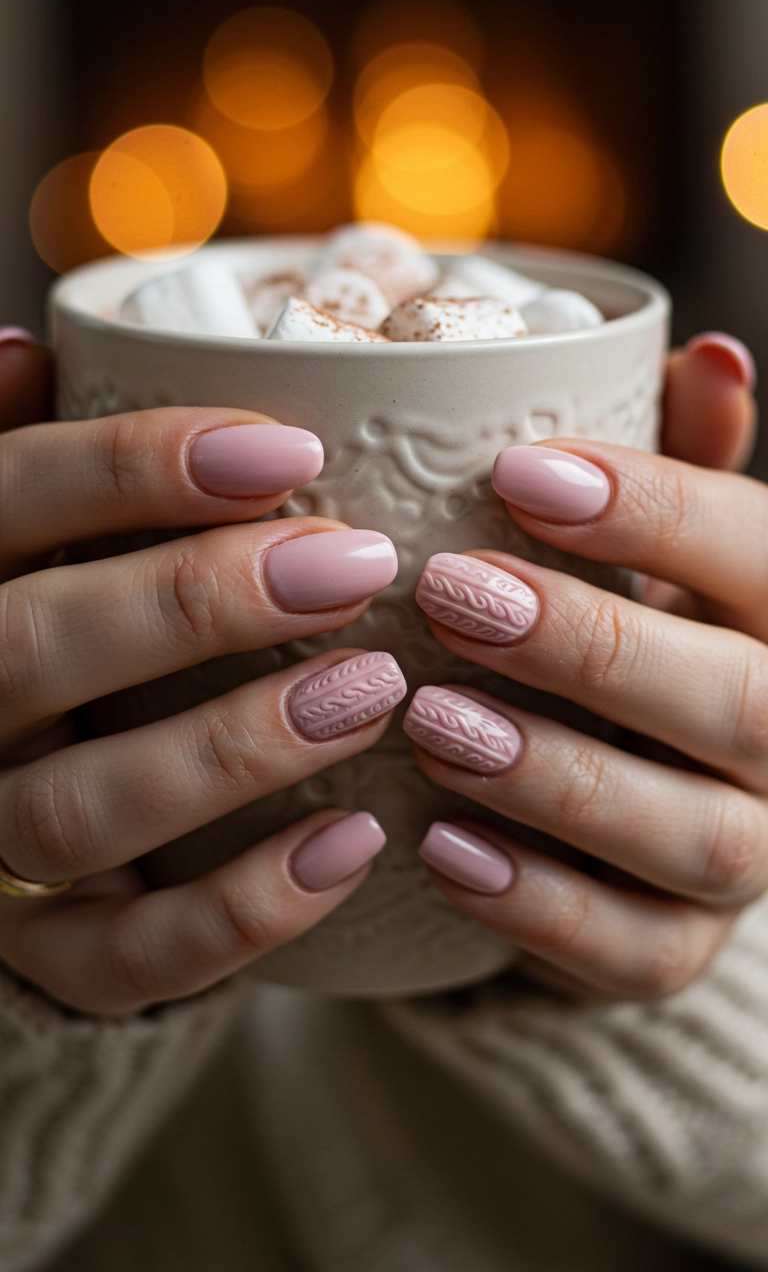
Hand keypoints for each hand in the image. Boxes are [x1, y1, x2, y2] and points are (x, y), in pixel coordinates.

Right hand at [0, 332, 403, 1015]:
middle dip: (197, 600)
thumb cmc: (50, 628)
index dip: (137, 465)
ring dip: (230, 750)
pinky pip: (122, 960)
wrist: (20, 799)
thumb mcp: (19, 540)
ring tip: (374, 692)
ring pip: (76, 813)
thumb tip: (24, 350)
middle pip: (34, 648)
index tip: (291, 448)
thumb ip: (21, 453)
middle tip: (355, 568)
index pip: (9, 499)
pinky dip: (238, 914)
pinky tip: (351, 844)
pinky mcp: (39, 952)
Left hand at [406, 332, 762, 1000]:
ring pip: (691, 836)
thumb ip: (686, 460)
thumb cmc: (639, 630)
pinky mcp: (679, 949)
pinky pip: (633, 952)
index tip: (515, 470)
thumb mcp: (661, 547)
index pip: (762, 556)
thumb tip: (712, 354)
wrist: (636, 794)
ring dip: (557, 778)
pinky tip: (441, 849)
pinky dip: (539, 906)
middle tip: (452, 593)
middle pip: (737, 703)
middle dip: (594, 644)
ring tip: (428, 721)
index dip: (655, 510)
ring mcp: (749, 858)